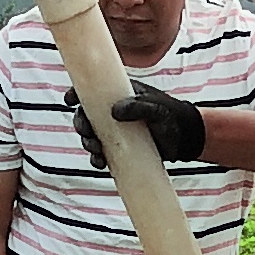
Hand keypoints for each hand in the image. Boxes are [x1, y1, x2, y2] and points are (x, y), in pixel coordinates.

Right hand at [69, 79, 206, 162]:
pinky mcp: (119, 149)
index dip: (76, 94)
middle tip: (86, 132)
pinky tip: (100, 163)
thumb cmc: (172, 116)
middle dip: (81, 124)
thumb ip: (138, 106)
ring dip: (87, 143)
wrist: (185, 139)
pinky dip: (97, 159)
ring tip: (96, 150)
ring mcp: (115, 131)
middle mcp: (113, 112)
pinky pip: (101, 154)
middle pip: (85, 116)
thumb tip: (114, 111)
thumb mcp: (156, 107)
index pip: (92, 91)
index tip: (69, 100)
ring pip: (91, 136)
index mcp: (119, 95)